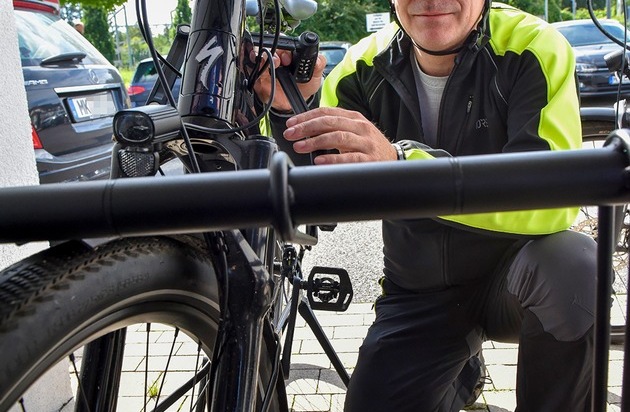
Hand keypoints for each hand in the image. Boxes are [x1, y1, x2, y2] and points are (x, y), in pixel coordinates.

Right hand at [251, 49, 325, 111]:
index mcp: (288, 53)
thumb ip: (318, 65)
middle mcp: (276, 58)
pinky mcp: (259, 80)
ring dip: (262, 58)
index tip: (289, 58)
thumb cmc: (304, 86)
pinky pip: (252, 72)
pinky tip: (261, 72)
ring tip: (270, 63)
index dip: (285, 48)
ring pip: (257, 56)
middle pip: (268, 47)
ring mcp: (266, 68)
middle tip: (279, 61)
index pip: (283, 43)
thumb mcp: (315, 75)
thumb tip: (319, 59)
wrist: (296, 103)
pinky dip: (254, 70)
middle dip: (272, 52)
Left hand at [283, 107, 397, 164]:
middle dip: (306, 128)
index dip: (306, 117)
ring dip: (315, 142)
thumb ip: (334, 127)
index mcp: (353, 117)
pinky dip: (333, 159)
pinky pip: (349, 158)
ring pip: (337, 137)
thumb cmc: (369, 146)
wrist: (394, 160)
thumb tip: (306, 130)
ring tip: (300, 146)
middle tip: (291, 134)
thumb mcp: (353, 131)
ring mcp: (365, 143)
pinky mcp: (369, 159)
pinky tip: (320, 160)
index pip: (326, 112)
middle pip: (329, 122)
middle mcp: (360, 127)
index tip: (291, 124)